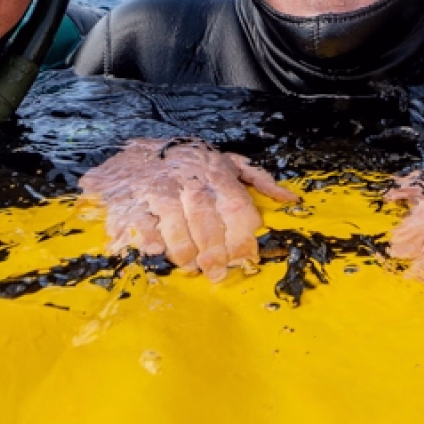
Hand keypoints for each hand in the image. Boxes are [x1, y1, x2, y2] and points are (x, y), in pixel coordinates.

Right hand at [78, 138, 297, 281]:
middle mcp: (190, 181)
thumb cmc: (192, 162)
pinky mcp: (132, 200)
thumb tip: (291, 200)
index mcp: (217, 173)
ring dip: (185, 251)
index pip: (237, 207)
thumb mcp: (228, 162)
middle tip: (217, 273)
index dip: (242, 237)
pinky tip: (158, 251)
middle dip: (214, 253)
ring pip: (176, 226)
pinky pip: (143, 225)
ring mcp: (160, 189)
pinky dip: (151, 240)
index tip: (245, 259)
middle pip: (207, 222)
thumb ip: (258, 180)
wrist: (139, 150)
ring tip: (190, 266)